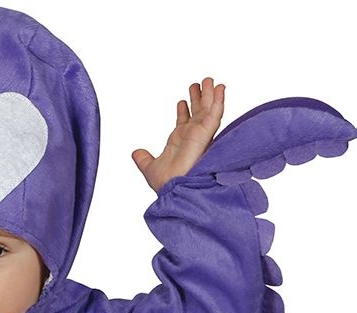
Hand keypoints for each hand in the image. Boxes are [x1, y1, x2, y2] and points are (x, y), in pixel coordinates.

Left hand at [132, 78, 224, 192]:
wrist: (173, 188)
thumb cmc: (166, 183)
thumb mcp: (149, 168)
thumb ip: (143, 159)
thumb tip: (135, 153)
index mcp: (180, 141)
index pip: (184, 122)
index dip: (184, 110)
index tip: (182, 100)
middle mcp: (192, 136)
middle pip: (197, 112)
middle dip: (198, 98)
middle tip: (200, 83)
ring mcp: (200, 134)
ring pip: (208, 109)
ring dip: (210, 94)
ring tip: (210, 80)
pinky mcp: (206, 134)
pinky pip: (215, 114)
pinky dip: (218, 101)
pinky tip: (221, 89)